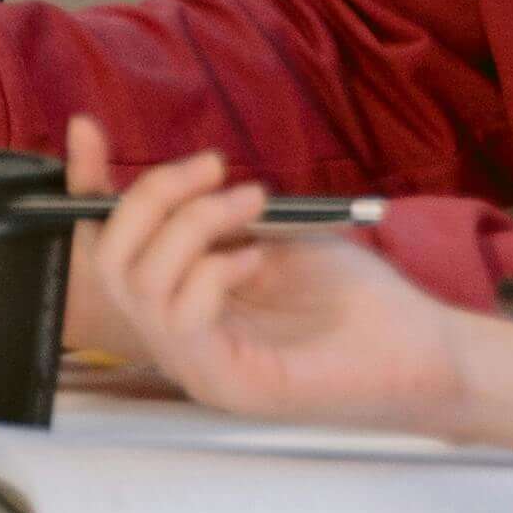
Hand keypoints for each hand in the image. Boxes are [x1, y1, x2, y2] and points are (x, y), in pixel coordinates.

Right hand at [73, 133, 483, 435]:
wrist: (426, 352)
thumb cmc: (358, 300)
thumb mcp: (276, 235)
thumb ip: (221, 217)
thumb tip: (184, 178)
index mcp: (181, 299)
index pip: (109, 245)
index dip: (86, 186)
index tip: (86, 127)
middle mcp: (176, 336)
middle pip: (110, 258)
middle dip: (153, 197)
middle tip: (213, 168)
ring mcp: (197, 366)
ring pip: (141, 282)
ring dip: (194, 223)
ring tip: (253, 203)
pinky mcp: (229, 384)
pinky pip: (182, 317)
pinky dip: (213, 270)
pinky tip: (257, 258)